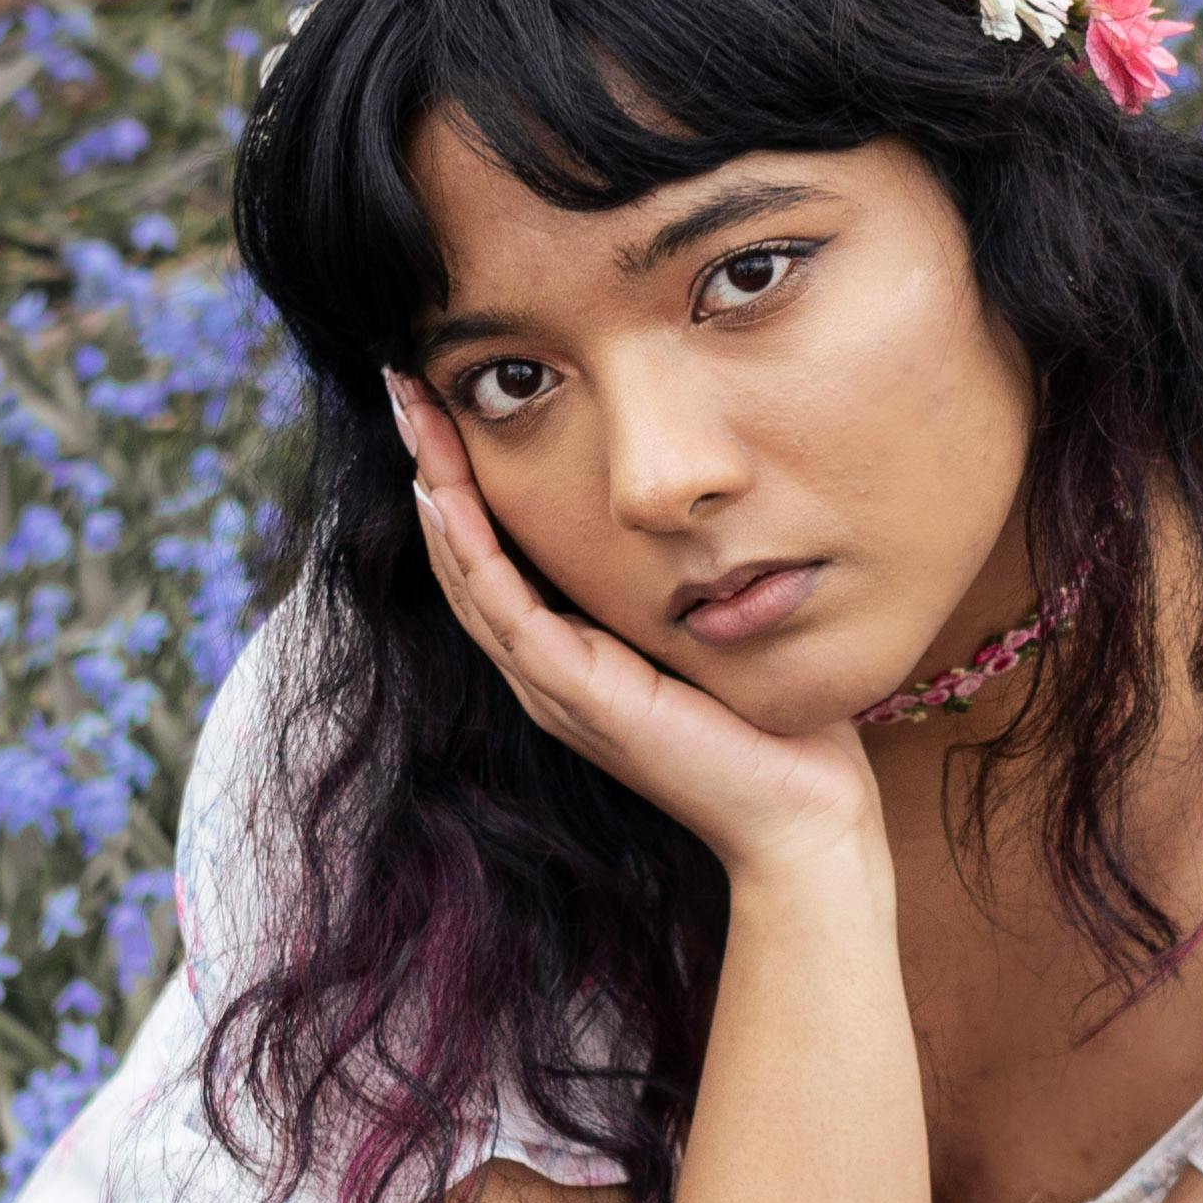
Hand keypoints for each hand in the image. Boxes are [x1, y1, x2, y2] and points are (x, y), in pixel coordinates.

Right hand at [388, 374, 881, 886]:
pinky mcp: (578, 697)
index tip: (442, 399)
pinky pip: (508, 612)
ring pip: (467, 575)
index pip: (492, 553)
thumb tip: (698, 506)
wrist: (800, 819)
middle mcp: (545, 670)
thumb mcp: (713, 633)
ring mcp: (553, 687)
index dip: (460, 477)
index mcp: (570, 654)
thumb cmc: (773, 729)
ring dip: (434, 491)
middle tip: (402, 383)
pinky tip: (447, 494)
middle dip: (430, 464)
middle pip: (461, 554)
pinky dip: (472, 550)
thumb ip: (681, 581)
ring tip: (414, 415)